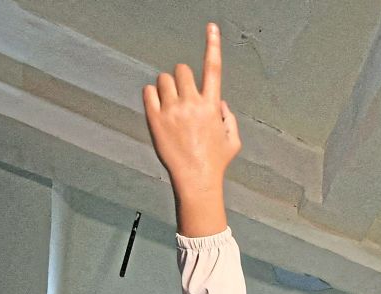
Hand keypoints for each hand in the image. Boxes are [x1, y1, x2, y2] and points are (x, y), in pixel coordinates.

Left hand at [143, 23, 240, 234]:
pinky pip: (148, 92)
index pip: (213, 69)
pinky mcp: (155, 118)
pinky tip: (159, 110)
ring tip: (170, 106)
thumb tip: (219, 102)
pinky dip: (152, 96)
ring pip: (163, 79)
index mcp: (212, 106)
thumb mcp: (232, 140)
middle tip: (181, 94)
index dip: (213, 45)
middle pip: (181, 70)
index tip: (211, 27)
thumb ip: (229, 117)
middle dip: (181, 78)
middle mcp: (192, 103)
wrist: (196, 179)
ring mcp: (172, 110)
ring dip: (166, 87)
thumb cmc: (216, 162)